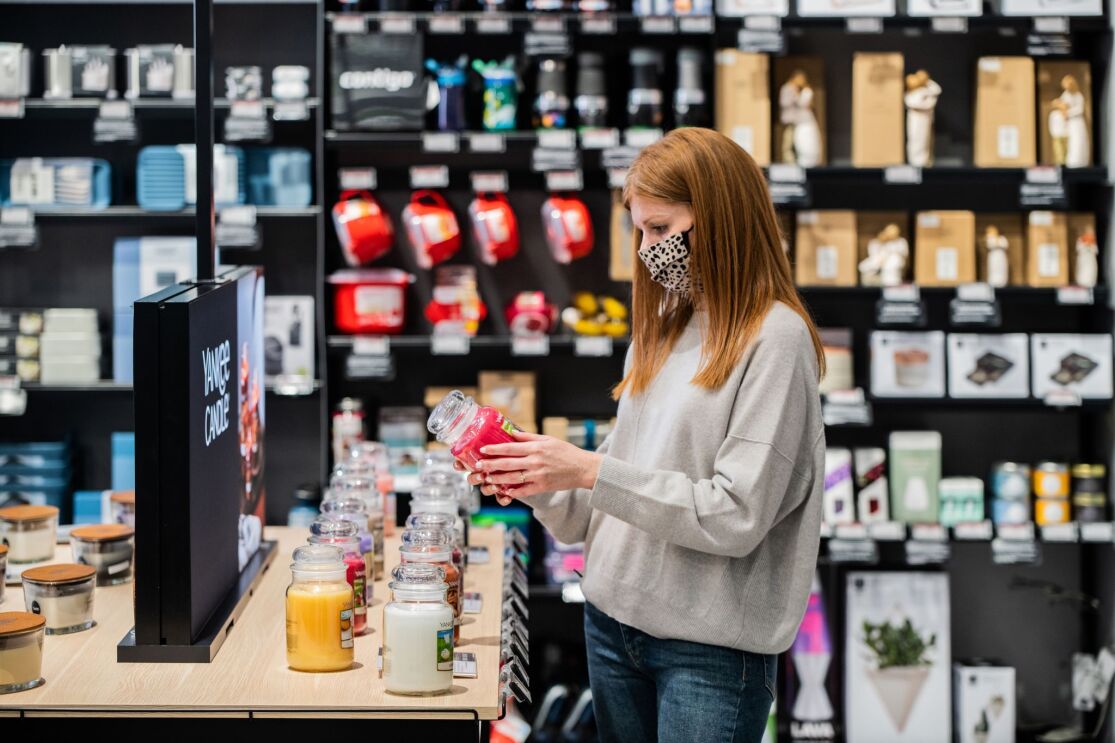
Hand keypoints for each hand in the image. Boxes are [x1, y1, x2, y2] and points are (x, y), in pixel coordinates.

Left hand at [458, 430, 602, 504]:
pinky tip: (504, 491)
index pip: (510, 448)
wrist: (582, 468)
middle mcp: (535, 461)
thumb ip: (528, 437)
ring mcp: (538, 475)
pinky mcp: (542, 487)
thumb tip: (511, 431)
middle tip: (478, 466)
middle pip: (507, 464)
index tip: (483, 450)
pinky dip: (513, 492)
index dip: (495, 449)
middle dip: (490, 465)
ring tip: (487, 478)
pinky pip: (524, 491)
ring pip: (513, 478)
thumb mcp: (548, 440)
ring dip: (497, 479)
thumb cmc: (566, 452)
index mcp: (536, 448)